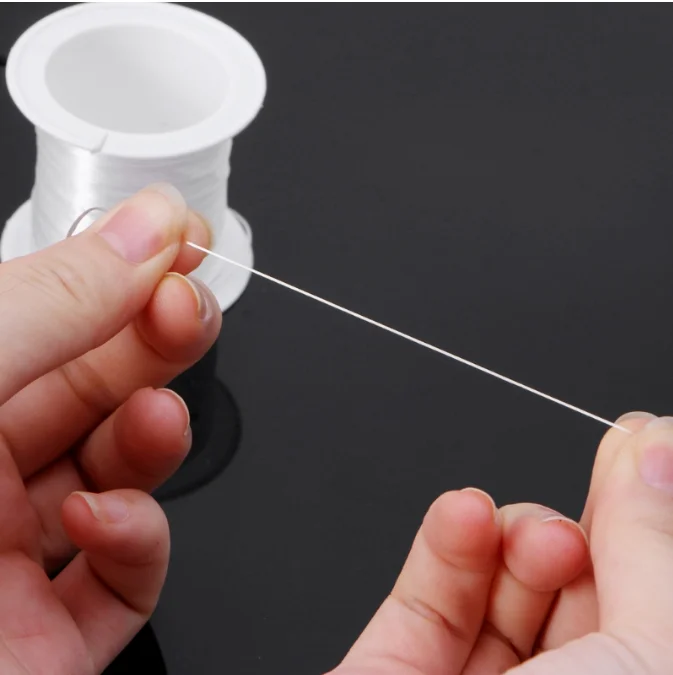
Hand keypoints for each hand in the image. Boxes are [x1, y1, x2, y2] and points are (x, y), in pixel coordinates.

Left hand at [0, 184, 219, 672]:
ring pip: (120, 476)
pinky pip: (124, 577)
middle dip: (155, 342)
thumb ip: (53, 305)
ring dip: (156, 436)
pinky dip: (137, 543)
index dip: (118, 271)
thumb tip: (147, 231)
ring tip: (159, 418)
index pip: (46, 317)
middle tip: (190, 311)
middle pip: (95, 389)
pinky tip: (104, 526)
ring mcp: (10, 559)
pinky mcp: (51, 636)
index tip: (177, 243)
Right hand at [331, 412, 672, 673]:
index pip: (650, 589)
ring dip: (512, 531)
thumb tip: (658, 452)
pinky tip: (464, 515)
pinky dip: (445, 540)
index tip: (646, 442)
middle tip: (610, 465)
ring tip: (533, 535)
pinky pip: (427, 589)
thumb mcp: (651, 659)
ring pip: (499, 577)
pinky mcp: (402, 664)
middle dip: (583, 523)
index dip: (648, 512)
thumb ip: (653, 547)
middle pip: (575, 580)